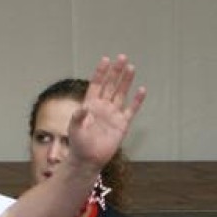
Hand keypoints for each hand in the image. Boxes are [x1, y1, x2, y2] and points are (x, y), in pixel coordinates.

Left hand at [66, 55, 145, 171]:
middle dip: (116, 71)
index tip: (106, 59)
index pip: (96, 84)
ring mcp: (113, 114)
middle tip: (122, 57)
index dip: (101, 72)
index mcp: (90, 105)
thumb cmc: (78, 144)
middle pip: (111, 85)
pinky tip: (142, 89)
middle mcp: (103, 107)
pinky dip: (137, 100)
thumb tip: (82, 109)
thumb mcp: (74, 129)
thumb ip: (77, 118)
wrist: (88, 159)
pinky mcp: (122, 124)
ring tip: (131, 67)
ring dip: (126, 81)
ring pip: (121, 93)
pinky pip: (131, 109)